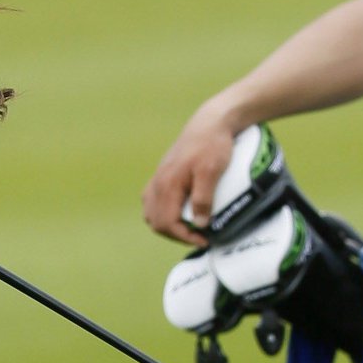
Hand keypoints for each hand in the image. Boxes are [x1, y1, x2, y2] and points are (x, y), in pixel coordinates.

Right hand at [142, 105, 242, 245]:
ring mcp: (157, 179)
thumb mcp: (211, 171)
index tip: (204, 239)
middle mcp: (157, 183)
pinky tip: (177, 212)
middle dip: (176, 235)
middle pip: (156, 222)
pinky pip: (151, 202)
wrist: (209, 122)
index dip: (185, 237)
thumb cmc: (212, 144)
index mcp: (168, 184)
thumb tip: (199, 224)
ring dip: (166, 226)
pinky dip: (161, 213)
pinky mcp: (161, 175)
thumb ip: (204, 198)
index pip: (167, 223)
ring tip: (187, 228)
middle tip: (197, 237)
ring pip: (151, 214)